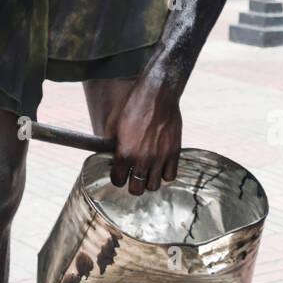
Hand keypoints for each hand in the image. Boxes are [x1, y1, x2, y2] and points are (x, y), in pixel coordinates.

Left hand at [106, 80, 181, 195]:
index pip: (118, 180)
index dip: (117, 177)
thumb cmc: (133, 104)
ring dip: (148, 181)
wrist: (157, 93)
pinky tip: (159, 165)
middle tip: (132, 174)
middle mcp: (143, 159)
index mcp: (125, 152)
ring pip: (154, 186)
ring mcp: (160, 157)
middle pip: (136, 190)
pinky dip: (164, 173)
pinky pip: (170, 175)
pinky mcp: (174, 152)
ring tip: (146, 171)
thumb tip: (109, 153)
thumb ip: (110, 142)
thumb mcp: (113, 122)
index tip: (119, 172)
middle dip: (132, 184)